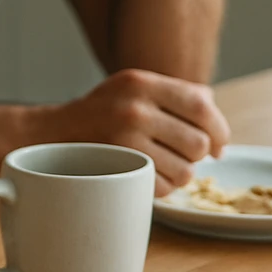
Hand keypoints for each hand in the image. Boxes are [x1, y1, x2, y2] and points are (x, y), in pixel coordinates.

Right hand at [45, 69, 230, 196]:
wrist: (51, 134)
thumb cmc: (100, 112)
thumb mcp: (131, 87)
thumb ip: (173, 91)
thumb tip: (212, 104)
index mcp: (141, 83)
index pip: (202, 106)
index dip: (220, 129)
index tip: (219, 145)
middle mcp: (134, 109)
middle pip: (199, 143)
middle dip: (196, 154)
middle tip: (181, 154)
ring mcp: (125, 141)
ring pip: (186, 171)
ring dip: (179, 173)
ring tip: (160, 164)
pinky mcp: (119, 169)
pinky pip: (165, 188)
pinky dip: (161, 187)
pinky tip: (145, 174)